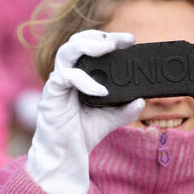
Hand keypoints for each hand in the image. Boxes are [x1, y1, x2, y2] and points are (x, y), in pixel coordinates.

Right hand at [25, 30, 144, 193]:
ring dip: (87, 46)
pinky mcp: (51, 96)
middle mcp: (66, 75)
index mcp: (79, 75)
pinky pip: (65, 78)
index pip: (89, 47)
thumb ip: (125, 108)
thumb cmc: (82, 134)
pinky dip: (84, 81)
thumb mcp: (110, 119)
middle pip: (75, 42)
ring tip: (107, 47)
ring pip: (65, 52)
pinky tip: (101, 91)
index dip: (107, 39)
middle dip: (97, 36)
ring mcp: (57, 84)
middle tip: (119, 40)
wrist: (66, 157)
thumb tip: (142, 99)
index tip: (129, 41)